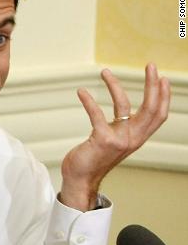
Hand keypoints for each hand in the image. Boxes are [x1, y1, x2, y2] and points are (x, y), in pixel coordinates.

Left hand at [60, 63, 169, 209]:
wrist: (80, 179)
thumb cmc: (95, 158)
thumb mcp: (116, 141)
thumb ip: (124, 129)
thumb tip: (126, 112)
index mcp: (138, 137)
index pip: (159, 115)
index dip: (163, 96)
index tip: (162, 78)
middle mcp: (133, 138)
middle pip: (150, 107)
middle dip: (152, 84)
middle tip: (150, 65)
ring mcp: (120, 139)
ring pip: (124, 105)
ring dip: (115, 85)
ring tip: (104, 72)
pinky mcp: (103, 139)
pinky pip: (97, 114)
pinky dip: (89, 101)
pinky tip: (81, 91)